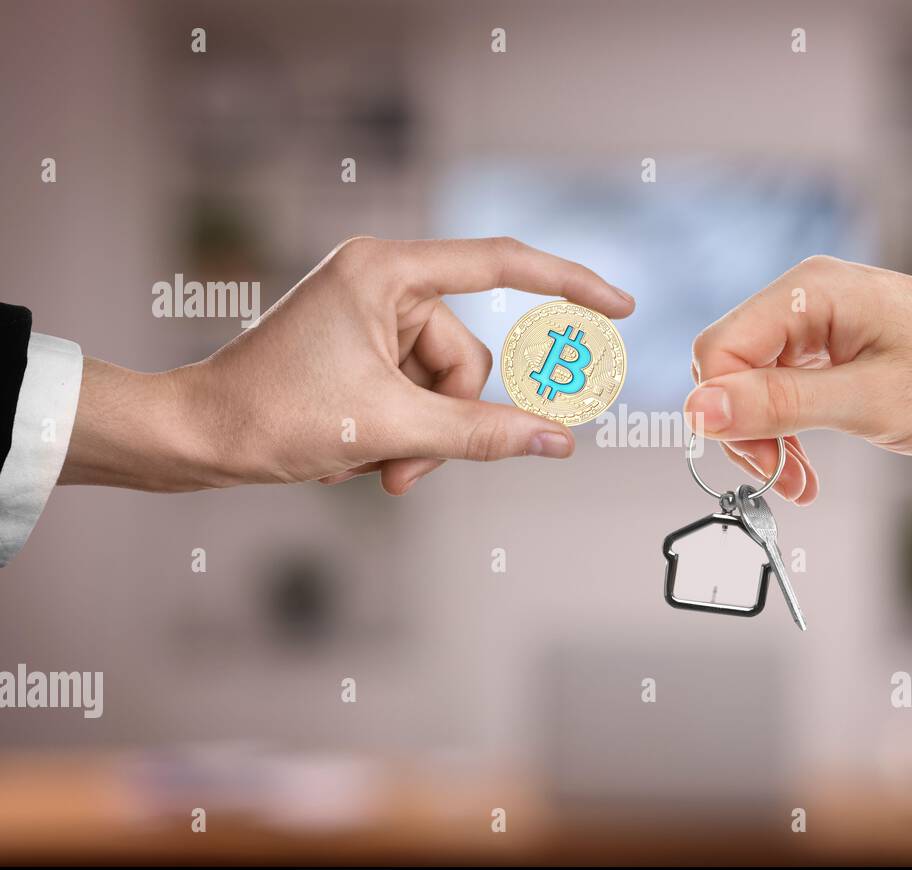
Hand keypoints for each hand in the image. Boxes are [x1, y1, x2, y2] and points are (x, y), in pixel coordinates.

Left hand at [59, 237, 633, 493]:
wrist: (195, 437)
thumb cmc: (274, 415)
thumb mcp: (391, 427)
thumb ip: (485, 434)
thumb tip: (560, 442)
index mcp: (386, 270)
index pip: (502, 263)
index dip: (570, 283)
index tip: (619, 306)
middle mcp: (382, 282)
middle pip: (468, 357)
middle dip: (446, 421)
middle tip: (402, 465)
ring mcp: (371, 318)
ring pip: (445, 387)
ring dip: (422, 438)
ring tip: (374, 467)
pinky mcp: (362, 350)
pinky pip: (418, 395)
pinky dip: (402, 434)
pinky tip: (358, 455)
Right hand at [685, 256, 911, 504]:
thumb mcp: (867, 403)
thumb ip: (779, 405)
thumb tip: (699, 409)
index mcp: (809, 293)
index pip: (720, 350)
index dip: (724, 414)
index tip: (761, 466)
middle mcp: (804, 295)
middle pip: (729, 367)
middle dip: (747, 431)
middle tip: (784, 481)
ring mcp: (815, 316)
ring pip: (751, 381)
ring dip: (767, 437)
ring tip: (799, 483)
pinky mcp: (828, 339)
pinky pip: (781, 383)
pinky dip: (787, 427)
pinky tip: (805, 464)